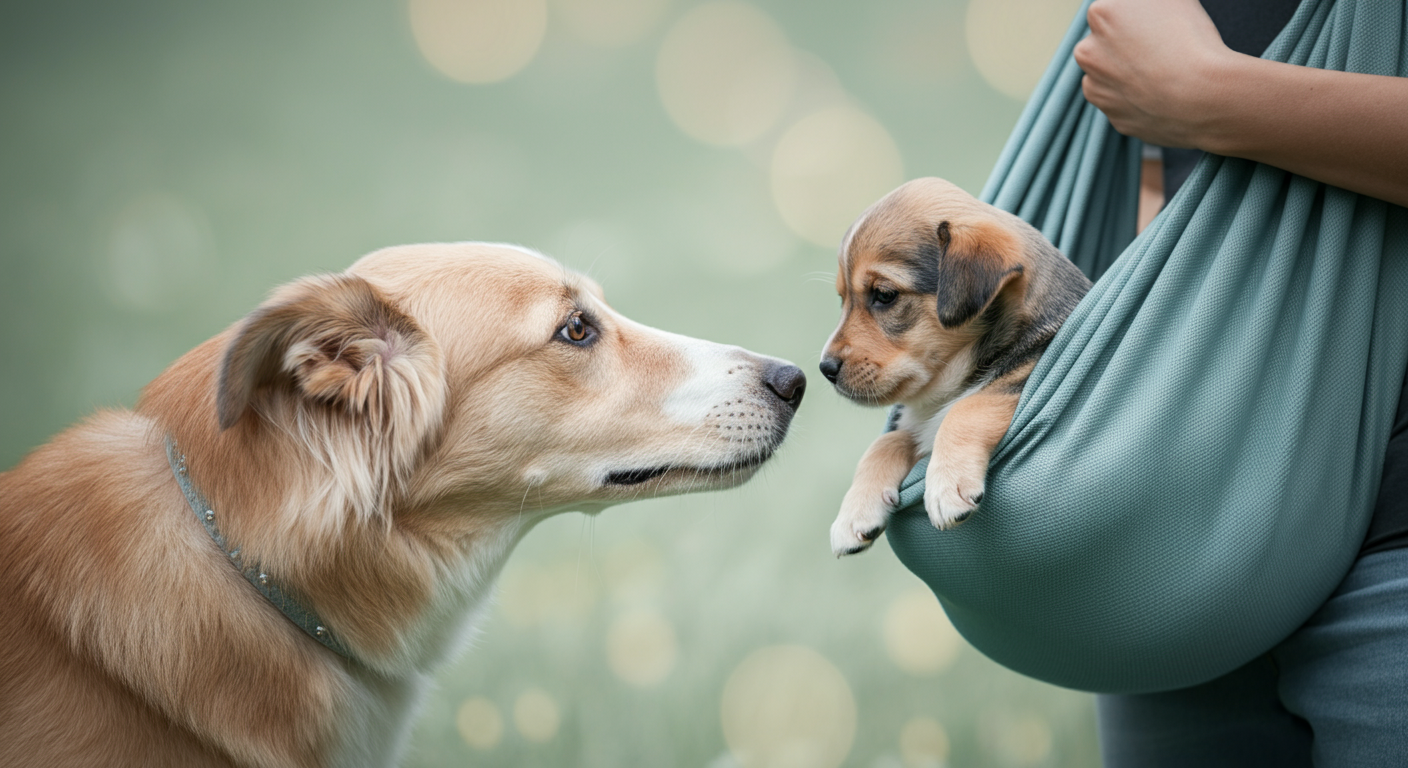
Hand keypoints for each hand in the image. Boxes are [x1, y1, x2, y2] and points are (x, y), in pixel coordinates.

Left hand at [1073, 0, 1236, 148]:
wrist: (1202, 95)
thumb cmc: (1190, 39)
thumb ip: (1145, 2)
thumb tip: (1141, 6)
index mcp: (1100, 15)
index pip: (1112, 11)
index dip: (1137, 19)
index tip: (1155, 25)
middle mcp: (1088, 53)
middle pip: (1102, 44)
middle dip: (1123, 46)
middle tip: (1158, 48)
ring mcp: (1097, 89)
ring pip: (1107, 77)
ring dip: (1125, 74)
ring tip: (1160, 73)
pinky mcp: (1113, 118)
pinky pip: (1123, 105)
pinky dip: (1138, 101)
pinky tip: (1161, 95)